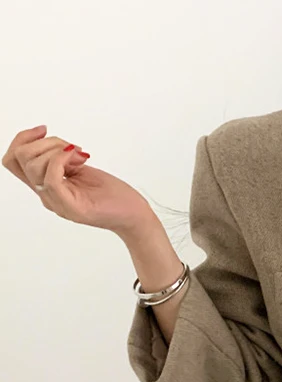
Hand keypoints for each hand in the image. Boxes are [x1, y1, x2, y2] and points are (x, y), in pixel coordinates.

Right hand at [3, 124, 156, 237]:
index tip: (43, 130)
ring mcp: (58, 203)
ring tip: (80, 155)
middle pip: (20, 158)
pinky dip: (61, 159)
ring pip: (33, 165)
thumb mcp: (81, 170)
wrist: (134, 217)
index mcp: (46, 186)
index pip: (12, 160)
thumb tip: (50, 143)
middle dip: (44, 142)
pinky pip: (51, 178)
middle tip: (72, 148)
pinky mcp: (72, 207)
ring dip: (56, 149)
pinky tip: (78, 158)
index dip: (22, 138)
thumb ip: (61, 160)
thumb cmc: (113, 196)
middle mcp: (48, 196)